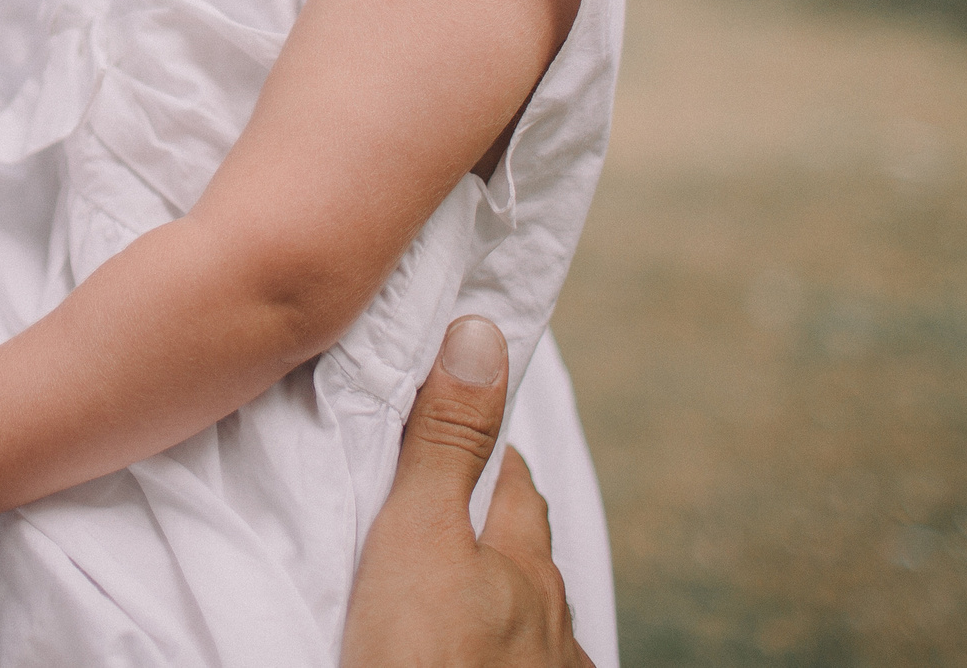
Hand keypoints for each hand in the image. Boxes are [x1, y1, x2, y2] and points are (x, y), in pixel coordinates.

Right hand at [341, 317, 591, 667]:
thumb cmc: (421, 659)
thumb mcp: (416, 536)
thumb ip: (445, 442)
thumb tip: (484, 332)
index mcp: (523, 562)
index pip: (513, 480)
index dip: (485, 449)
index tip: (459, 428)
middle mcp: (550, 621)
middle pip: (529, 551)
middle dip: (499, 522)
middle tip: (453, 504)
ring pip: (535, 622)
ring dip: (507, 600)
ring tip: (468, 592)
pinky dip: (509, 659)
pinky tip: (490, 663)